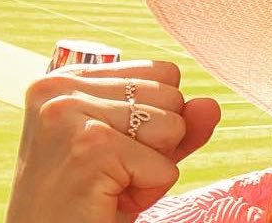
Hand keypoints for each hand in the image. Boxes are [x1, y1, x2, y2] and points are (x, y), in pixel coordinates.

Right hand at [6, 60, 221, 222]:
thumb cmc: (89, 198)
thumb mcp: (139, 151)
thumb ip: (177, 123)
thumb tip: (211, 105)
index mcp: (67, 80)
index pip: (164, 73)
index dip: (158, 118)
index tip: (113, 149)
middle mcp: (60, 89)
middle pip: (172, 96)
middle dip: (157, 144)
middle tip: (110, 172)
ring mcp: (70, 114)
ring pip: (173, 128)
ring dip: (153, 168)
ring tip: (110, 184)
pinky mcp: (89, 148)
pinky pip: (166, 167)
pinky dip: (148, 191)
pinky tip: (108, 197)